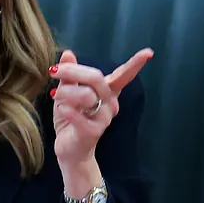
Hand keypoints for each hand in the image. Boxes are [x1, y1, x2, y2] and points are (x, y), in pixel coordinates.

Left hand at [49, 47, 152, 166]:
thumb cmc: (70, 119)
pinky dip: (67, 110)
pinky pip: (80, 116)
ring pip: (86, 95)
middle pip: (97, 79)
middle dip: (74, 72)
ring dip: (65, 93)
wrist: (69, 149)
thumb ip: (69, 75)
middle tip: (55, 71)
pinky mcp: (93, 131)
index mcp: (106, 92)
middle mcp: (109, 104)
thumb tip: (68, 53)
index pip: (122, 76)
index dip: (135, 64)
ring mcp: (103, 118)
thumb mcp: (67, 93)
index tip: (148, 53)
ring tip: (55, 98)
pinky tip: (62, 109)